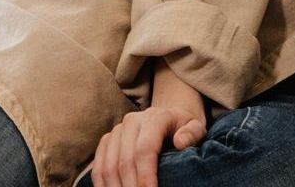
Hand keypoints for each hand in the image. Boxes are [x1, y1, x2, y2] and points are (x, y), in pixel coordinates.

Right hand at [90, 105, 205, 186]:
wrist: (168, 115)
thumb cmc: (184, 127)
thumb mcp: (196, 127)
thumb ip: (192, 133)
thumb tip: (180, 142)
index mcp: (155, 118)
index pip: (144, 150)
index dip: (145, 175)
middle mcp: (132, 121)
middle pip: (124, 161)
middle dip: (131, 186)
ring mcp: (116, 131)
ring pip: (108, 165)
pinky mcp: (107, 141)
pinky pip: (98, 166)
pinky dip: (103, 185)